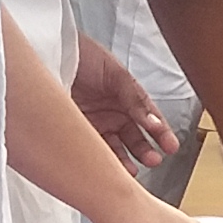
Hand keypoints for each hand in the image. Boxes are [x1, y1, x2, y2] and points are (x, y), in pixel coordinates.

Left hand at [72, 33, 176, 167]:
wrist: (51, 53)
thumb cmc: (84, 55)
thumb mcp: (117, 75)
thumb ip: (135, 99)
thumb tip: (153, 122)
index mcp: (127, 97)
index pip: (149, 119)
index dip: (161, 133)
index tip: (171, 146)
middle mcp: (112, 112)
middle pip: (134, 138)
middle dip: (145, 151)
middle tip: (153, 160)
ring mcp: (95, 123)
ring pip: (115, 148)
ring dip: (125, 161)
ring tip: (131, 170)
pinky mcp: (76, 130)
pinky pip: (92, 149)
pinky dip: (102, 160)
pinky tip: (109, 166)